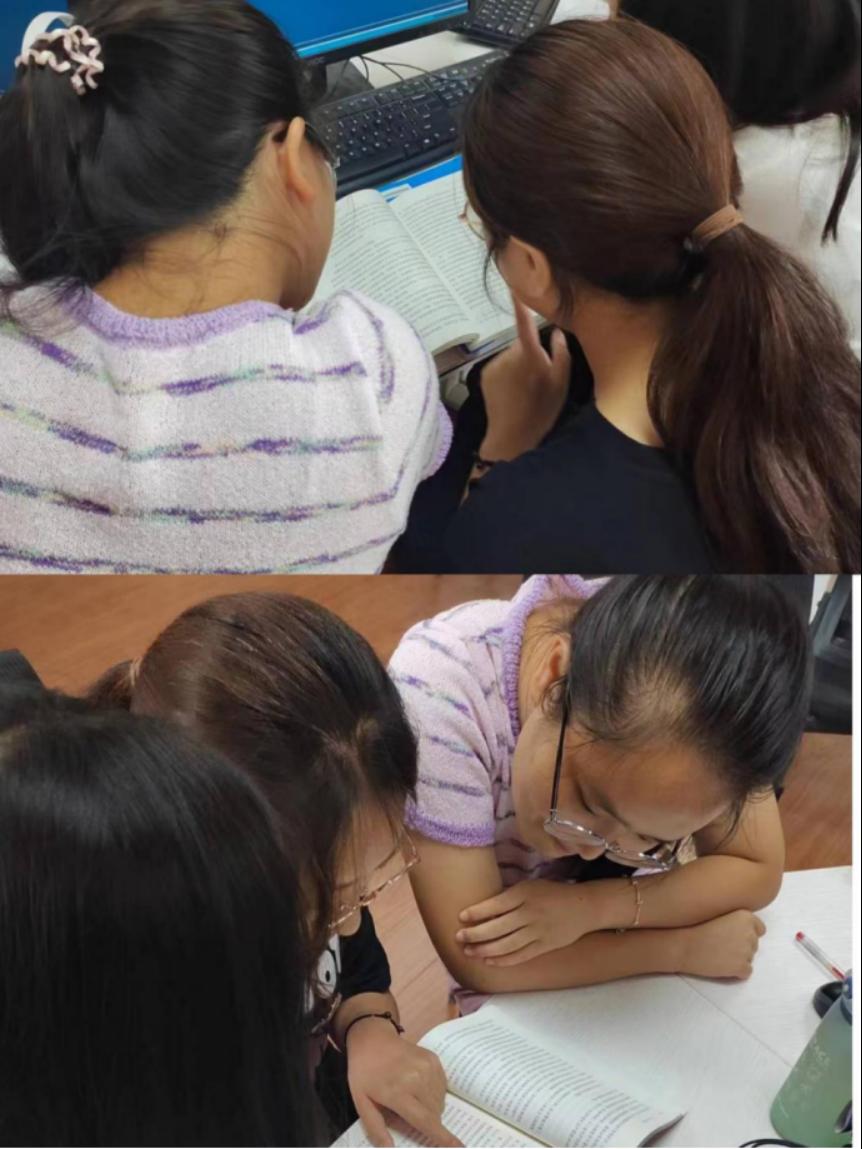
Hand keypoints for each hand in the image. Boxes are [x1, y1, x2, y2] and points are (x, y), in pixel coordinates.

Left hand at [346, 1019, 460, 1147]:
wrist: (372, 1038)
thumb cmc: (364, 1072)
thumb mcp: (361, 1102)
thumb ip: (375, 1128)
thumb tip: (389, 1148)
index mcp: (398, 1092)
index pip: (426, 1120)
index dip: (443, 1137)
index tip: (459, 1148)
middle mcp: (417, 1078)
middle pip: (435, 1114)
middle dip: (427, 1122)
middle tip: (407, 1112)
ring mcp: (428, 1066)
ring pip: (440, 1101)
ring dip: (431, 1108)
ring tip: (411, 1098)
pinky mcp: (434, 1059)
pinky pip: (442, 1087)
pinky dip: (434, 1094)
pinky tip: (418, 1087)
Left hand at [455, 879, 601, 966]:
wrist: (583, 907)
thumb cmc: (551, 893)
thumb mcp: (529, 887)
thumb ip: (508, 897)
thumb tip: (480, 909)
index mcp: (525, 893)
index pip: (496, 904)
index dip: (477, 912)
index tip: (461, 917)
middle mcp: (531, 913)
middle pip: (498, 927)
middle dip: (476, 934)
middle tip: (458, 937)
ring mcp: (539, 931)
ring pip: (507, 944)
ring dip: (485, 949)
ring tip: (469, 951)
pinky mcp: (545, 946)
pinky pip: (521, 955)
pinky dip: (504, 960)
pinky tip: (489, 961)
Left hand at [478, 297, 570, 462]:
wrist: (512, 436)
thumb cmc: (542, 411)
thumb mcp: (562, 383)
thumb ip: (561, 353)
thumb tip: (558, 331)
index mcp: (530, 354)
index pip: (524, 320)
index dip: (520, 301)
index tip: (515, 282)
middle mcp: (509, 355)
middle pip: (521, 342)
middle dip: (530, 352)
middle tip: (540, 376)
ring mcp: (495, 365)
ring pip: (511, 356)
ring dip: (518, 365)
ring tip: (527, 388)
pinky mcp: (485, 375)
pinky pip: (500, 367)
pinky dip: (507, 375)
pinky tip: (513, 392)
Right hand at [678, 910, 766, 979]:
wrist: (684, 944)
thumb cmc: (696, 927)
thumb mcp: (719, 913)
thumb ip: (736, 920)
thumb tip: (746, 930)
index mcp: (745, 916)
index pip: (759, 929)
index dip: (745, 933)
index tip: (731, 935)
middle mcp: (750, 932)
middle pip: (754, 945)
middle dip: (741, 946)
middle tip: (721, 944)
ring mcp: (747, 951)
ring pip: (749, 958)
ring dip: (737, 958)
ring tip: (718, 954)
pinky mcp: (742, 967)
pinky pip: (746, 971)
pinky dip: (736, 971)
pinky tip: (721, 964)